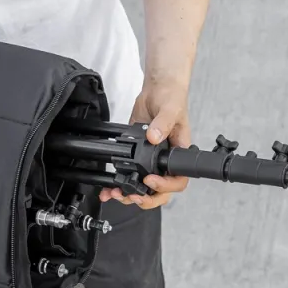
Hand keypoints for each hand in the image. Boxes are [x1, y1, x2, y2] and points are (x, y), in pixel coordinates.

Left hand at [99, 77, 191, 209]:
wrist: (157, 89)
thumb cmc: (172, 98)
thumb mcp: (171, 109)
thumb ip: (163, 124)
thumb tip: (153, 137)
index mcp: (179, 154)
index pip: (177, 180)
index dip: (164, 186)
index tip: (149, 180)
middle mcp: (165, 160)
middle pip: (159, 191)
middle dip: (145, 198)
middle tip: (131, 196)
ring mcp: (150, 159)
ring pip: (143, 186)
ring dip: (129, 193)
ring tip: (115, 194)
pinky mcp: (136, 153)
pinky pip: (129, 172)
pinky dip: (119, 181)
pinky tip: (109, 187)